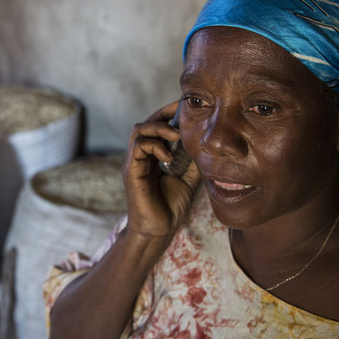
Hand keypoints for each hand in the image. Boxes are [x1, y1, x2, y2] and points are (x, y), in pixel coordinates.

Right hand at [122, 100, 201, 239]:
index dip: (169, 114)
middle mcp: (142, 156)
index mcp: (154, 156)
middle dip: (164, 114)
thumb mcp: (188, 178)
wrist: (158, 231)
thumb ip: (193, 161)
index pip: (157, 127)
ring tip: (176, 134)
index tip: (185, 107)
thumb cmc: (170, 207)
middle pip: (147, 123)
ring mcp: (135, 163)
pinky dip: (154, 146)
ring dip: (158, 127)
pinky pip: (138, 147)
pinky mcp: (131, 171)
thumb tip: (206, 144)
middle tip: (181, 110)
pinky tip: (168, 156)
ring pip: (139, 130)